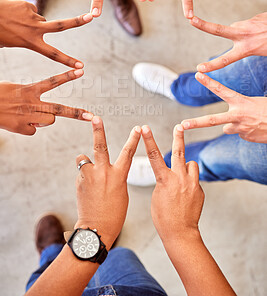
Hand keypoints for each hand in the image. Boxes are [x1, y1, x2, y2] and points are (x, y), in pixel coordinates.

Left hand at [0, 0, 91, 67]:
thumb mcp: (9, 43)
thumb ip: (25, 39)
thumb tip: (34, 31)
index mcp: (29, 41)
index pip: (52, 54)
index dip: (68, 61)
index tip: (80, 67)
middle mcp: (34, 28)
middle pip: (60, 25)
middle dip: (77, 21)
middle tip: (92, 16)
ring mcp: (31, 15)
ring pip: (40, 20)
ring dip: (32, 23)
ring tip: (16, 23)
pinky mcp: (27, 5)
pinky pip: (32, 11)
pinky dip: (25, 14)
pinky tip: (14, 14)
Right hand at [0, 69, 92, 134]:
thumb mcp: (16, 89)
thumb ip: (33, 97)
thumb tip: (47, 113)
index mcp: (29, 90)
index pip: (52, 82)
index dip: (67, 76)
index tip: (81, 71)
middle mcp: (31, 103)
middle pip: (59, 109)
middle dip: (76, 113)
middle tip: (91, 116)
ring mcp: (27, 117)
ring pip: (49, 120)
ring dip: (43, 119)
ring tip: (29, 114)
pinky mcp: (22, 129)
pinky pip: (34, 130)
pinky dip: (28, 128)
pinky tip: (18, 122)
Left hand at [75, 116, 140, 248]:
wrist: (96, 228)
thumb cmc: (114, 212)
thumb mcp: (121, 191)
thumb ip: (114, 175)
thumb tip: (101, 166)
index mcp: (119, 175)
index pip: (128, 152)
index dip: (134, 139)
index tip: (137, 128)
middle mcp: (104, 172)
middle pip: (100, 146)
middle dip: (98, 130)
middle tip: (95, 117)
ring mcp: (90, 176)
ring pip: (84, 158)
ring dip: (86, 163)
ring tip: (90, 177)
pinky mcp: (79, 181)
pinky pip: (82, 172)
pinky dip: (84, 176)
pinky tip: (87, 190)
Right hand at [142, 124, 203, 241]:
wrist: (180, 232)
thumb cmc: (163, 217)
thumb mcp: (157, 195)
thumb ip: (164, 180)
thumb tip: (172, 173)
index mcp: (164, 179)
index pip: (154, 155)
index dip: (148, 140)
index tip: (145, 128)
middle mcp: (179, 178)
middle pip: (179, 151)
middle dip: (178, 137)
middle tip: (179, 126)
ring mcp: (192, 183)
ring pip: (191, 164)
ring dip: (186, 166)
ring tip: (182, 177)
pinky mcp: (200, 189)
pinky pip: (195, 179)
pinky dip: (190, 182)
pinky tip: (186, 196)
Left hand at [182, 73, 266, 142]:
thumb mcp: (257, 103)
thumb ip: (239, 112)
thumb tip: (227, 127)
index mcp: (242, 102)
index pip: (221, 90)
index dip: (209, 82)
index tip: (197, 75)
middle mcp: (238, 116)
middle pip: (212, 120)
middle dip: (195, 123)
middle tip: (181, 125)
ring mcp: (240, 129)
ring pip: (228, 127)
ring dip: (235, 125)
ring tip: (251, 120)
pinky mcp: (245, 138)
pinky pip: (240, 133)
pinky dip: (245, 130)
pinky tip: (257, 127)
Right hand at [190, 14, 266, 71]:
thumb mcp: (265, 52)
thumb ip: (249, 45)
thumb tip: (238, 34)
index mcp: (248, 48)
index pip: (226, 59)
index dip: (212, 66)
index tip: (199, 69)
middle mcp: (245, 34)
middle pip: (218, 30)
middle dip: (203, 25)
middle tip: (191, 19)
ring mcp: (250, 24)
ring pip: (238, 29)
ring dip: (243, 33)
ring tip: (260, 37)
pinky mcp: (256, 17)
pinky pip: (249, 25)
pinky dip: (253, 29)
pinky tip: (264, 31)